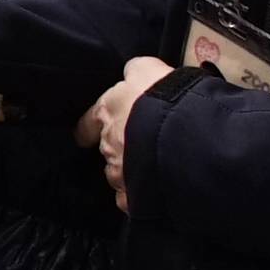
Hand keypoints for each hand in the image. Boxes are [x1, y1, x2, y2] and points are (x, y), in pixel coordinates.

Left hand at [73, 56, 173, 212]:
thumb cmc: (168, 97)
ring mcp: (120, 171)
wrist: (184, 132)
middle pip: (108, 147)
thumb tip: (132, 70)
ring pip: (119, 173)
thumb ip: (138, 71)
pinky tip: (152, 192)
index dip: (89, 126)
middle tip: (143, 146)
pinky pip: (131, 199)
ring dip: (131, 171)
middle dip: (121, 147)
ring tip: (153, 168)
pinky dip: (139, 196)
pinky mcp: (135, 194)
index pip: (90, 118)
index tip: (85, 134)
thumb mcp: (151, 70)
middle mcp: (108, 142)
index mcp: (108, 110)